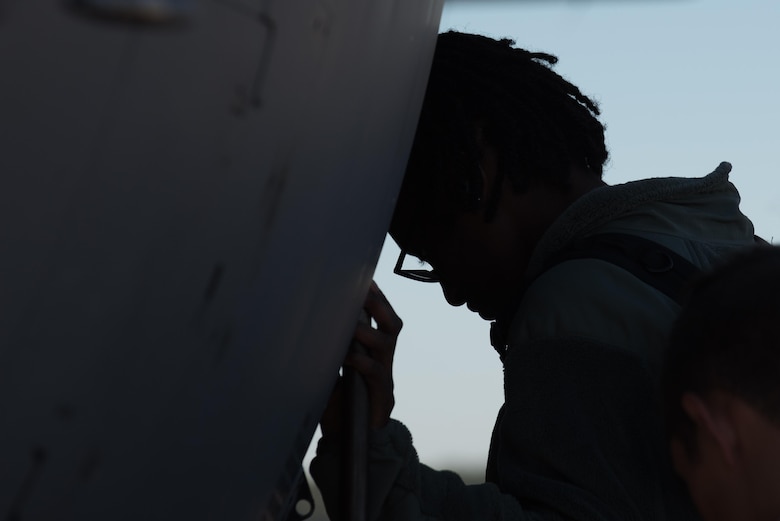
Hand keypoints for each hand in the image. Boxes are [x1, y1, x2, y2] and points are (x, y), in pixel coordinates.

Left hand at [320, 281, 402, 435]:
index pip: (381, 315)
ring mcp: (385, 376)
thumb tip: (304, 319)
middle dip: (378, 303)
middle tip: (363, 289)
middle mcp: (384, 359)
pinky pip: (376, 372)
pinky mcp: (381, 396)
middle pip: (392, 323)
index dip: (375, 296)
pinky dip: (361, 362)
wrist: (348, 439)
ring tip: (349, 323)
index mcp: (374, 349)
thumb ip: (326, 347)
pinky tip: (347, 356)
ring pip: (387, 343)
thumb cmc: (336, 400)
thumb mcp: (329, 367)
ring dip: (366, 330)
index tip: (363, 276)